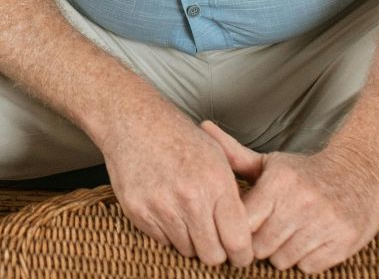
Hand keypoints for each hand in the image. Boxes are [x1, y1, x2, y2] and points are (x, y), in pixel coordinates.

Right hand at [91, 99, 254, 266]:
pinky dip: (168, 232)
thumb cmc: (179, 137)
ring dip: (191, 241)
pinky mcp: (138, 212)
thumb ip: (231, 196)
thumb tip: (245, 232)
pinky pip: (163, 241)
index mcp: (216, 184)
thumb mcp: (218, 157)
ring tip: (188, 216)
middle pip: (213, 255)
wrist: (134, 122)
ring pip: (187, 251)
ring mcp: (162, 207)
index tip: (240, 255)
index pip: (238, 242)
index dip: (242, 255)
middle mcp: (190, 198)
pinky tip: (168, 209)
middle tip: (215, 240)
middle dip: (217, 252)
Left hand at [201, 122, 378, 272]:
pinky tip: (310, 241)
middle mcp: (302, 203)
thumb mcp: (270, 164)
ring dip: (282, 254)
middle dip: (260, 244)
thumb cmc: (304, 173)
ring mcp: (325, 224)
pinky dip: (306, 260)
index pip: (243, 223)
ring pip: (283, 260)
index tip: (245, 226)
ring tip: (290, 235)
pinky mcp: (343, 242)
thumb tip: (203, 128)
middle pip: (260, 247)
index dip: (240, 229)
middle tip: (268, 233)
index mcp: (280, 183)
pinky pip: (309, 267)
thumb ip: (234, 154)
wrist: (360, 173)